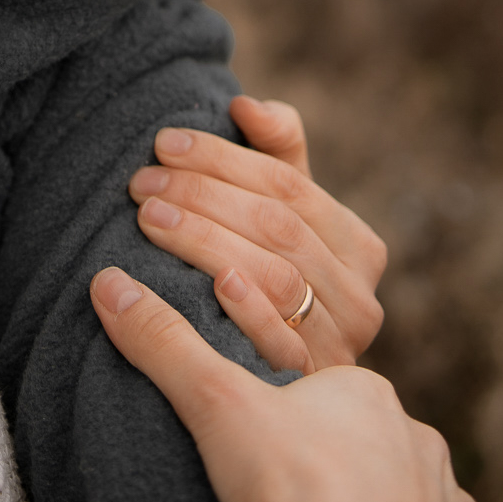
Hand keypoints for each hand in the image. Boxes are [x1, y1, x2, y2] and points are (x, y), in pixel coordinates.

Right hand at [90, 272, 488, 501]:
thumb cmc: (287, 485)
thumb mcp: (214, 403)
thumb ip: (164, 344)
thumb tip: (106, 283)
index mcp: (367, 395)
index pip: (325, 393)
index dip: (288, 414)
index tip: (258, 444)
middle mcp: (420, 447)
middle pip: (368, 449)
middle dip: (332, 464)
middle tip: (282, 494)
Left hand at [128, 96, 385, 374]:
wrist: (279, 395)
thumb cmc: (272, 278)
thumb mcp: (285, 214)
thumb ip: (277, 150)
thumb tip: (245, 106)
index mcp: (358, 246)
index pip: (288, 184)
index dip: (222, 158)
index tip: (165, 143)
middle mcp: (361, 298)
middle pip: (277, 227)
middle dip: (203, 196)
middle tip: (141, 182)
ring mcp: (338, 345)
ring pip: (273, 276)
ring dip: (204, 241)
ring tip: (147, 218)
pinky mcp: (305, 384)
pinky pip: (278, 343)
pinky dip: (245, 310)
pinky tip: (208, 285)